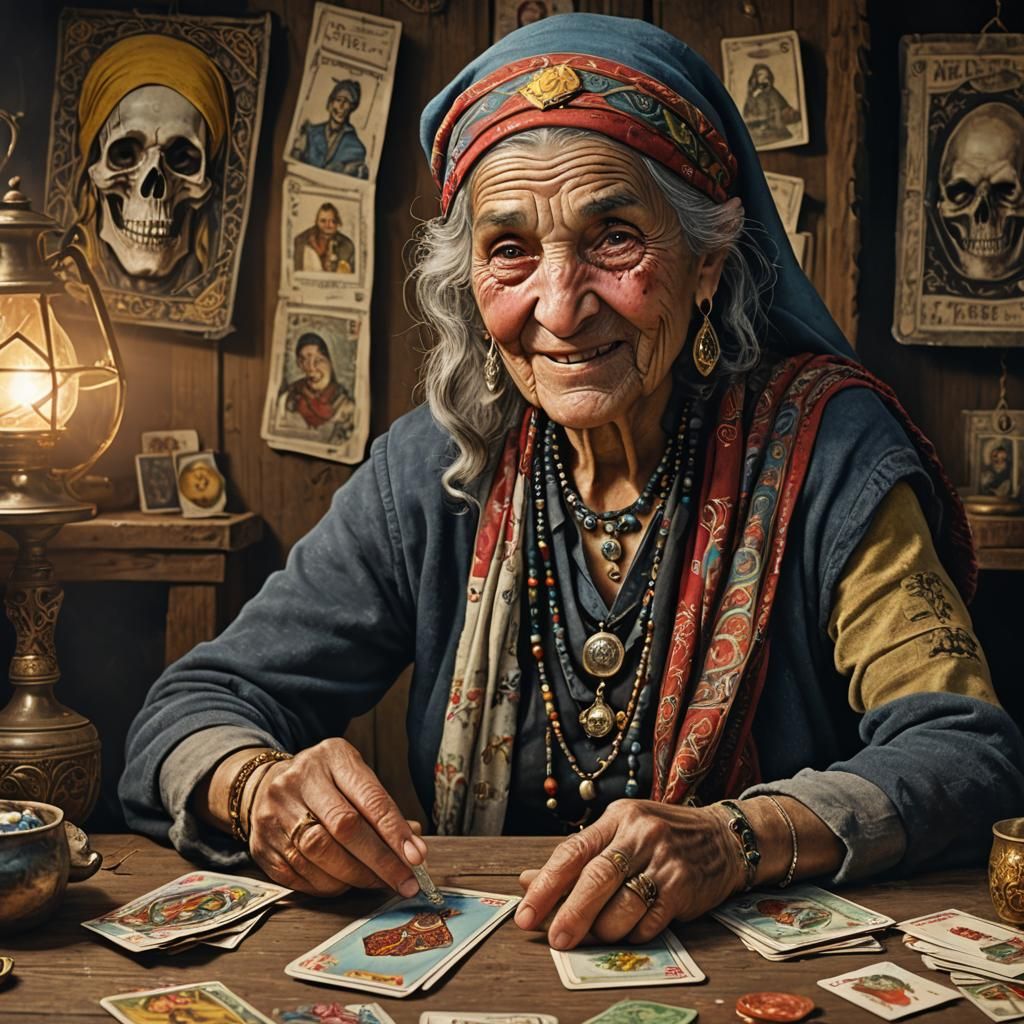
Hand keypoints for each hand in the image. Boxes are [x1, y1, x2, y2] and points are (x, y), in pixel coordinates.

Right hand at [247, 737, 427, 896]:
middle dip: (380, 861)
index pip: (369, 798)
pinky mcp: (262, 845)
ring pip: (319, 854)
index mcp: (332, 757)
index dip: (395, 832)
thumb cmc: (323, 785)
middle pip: (344, 828)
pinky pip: (299, 875)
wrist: (264, 785)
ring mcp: (276, 812)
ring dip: (355, 877)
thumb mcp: (354, 779)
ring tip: (377, 882)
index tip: (417, 856)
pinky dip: (328, 886)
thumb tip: (414, 849)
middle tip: (405, 881)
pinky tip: (345, 884)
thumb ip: (382, 810)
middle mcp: (299, 781)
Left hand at [514, 799, 743, 948]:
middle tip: (555, 939)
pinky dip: (633, 933)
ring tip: (596, 935)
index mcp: (617, 817)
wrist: (724, 838)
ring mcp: (664, 860)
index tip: (525, 913)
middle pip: (597, 878)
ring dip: (603, 930)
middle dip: (571, 913)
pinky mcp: (684, 886)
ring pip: (622, 906)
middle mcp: (640, 834)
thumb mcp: (620, 832)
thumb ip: (578, 857)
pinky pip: (649, 922)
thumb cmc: (662, 837)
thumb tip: (527, 880)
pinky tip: (630, 930)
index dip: (545, 885)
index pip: (573, 851)